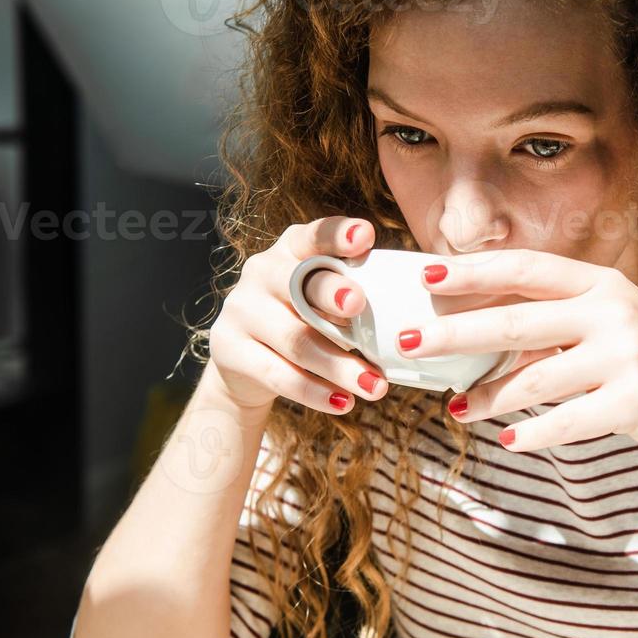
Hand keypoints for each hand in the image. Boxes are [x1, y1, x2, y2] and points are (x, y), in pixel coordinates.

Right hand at [206, 217, 389, 414]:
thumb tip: (408, 325)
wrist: (247, 366)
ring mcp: (242, 309)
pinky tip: (343, 403)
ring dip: (338, 365)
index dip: (337, 235)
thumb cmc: (305, 324)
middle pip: (299, 283)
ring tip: (375, 386)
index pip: (313, 235)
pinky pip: (277, 374)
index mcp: (291, 250)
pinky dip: (315, 392)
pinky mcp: (229, 348)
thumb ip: (352, 298)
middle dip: (332, 295)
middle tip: (360, 309)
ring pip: (295, 338)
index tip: (365, 235)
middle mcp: (262, 272)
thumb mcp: (323, 302)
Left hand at [396, 249, 637, 465]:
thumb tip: (475, 333)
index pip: (526, 268)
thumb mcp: (610, 325)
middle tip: (409, 342)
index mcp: (601, 284)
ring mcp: (626, 356)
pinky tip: (510, 441)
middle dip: (455, 333)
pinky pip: (566, 421)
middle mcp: (613, 312)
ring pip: (535, 379)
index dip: (474, 271)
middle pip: (516, 321)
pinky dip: (533, 434)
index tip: (427, 275)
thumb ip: (555, 322)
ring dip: (490, 399)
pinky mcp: (635, 402)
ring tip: (459, 410)